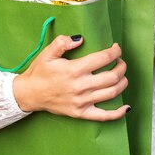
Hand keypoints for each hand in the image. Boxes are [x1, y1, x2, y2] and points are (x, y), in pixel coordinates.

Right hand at [13, 35, 129, 120]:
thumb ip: (63, 42)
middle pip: (112, 76)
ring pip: (112, 93)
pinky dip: (118, 113)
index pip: (103, 58)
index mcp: (74, 70)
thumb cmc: (39, 72)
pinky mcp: (81, 113)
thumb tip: (80, 39)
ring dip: (122, 82)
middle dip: (121, 66)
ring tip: (121, 75)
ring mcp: (82, 102)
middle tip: (120, 61)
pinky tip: (126, 107)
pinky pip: (104, 116)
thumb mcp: (48, 53)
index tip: (116, 48)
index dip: (115, 52)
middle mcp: (80, 86)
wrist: (29, 94)